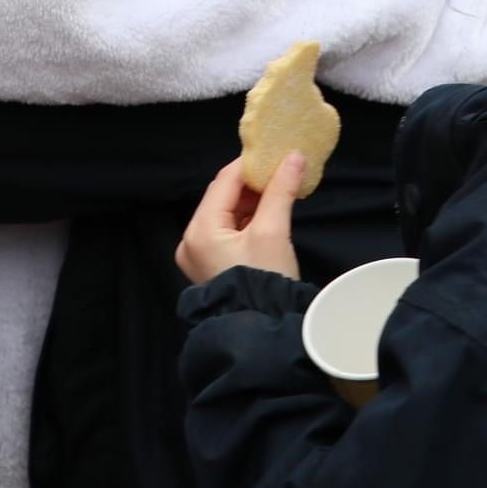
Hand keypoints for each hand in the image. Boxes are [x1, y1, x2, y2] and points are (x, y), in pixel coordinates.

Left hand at [176, 153, 303, 284]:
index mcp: (199, 229)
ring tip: (279, 189)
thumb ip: (281, 190)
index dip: (251, 164)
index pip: (224, 181)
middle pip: (223, 197)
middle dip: (253, 183)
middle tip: (281, 171)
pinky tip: (269, 212)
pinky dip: (247, 220)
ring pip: (226, 214)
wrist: (261, 334)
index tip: (276, 153)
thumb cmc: (264, 282)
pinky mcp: (212, 267)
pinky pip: (227, 232)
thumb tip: (295, 156)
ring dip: (252, 201)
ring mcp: (199, 256)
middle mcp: (191, 241)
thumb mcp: (274, 231)